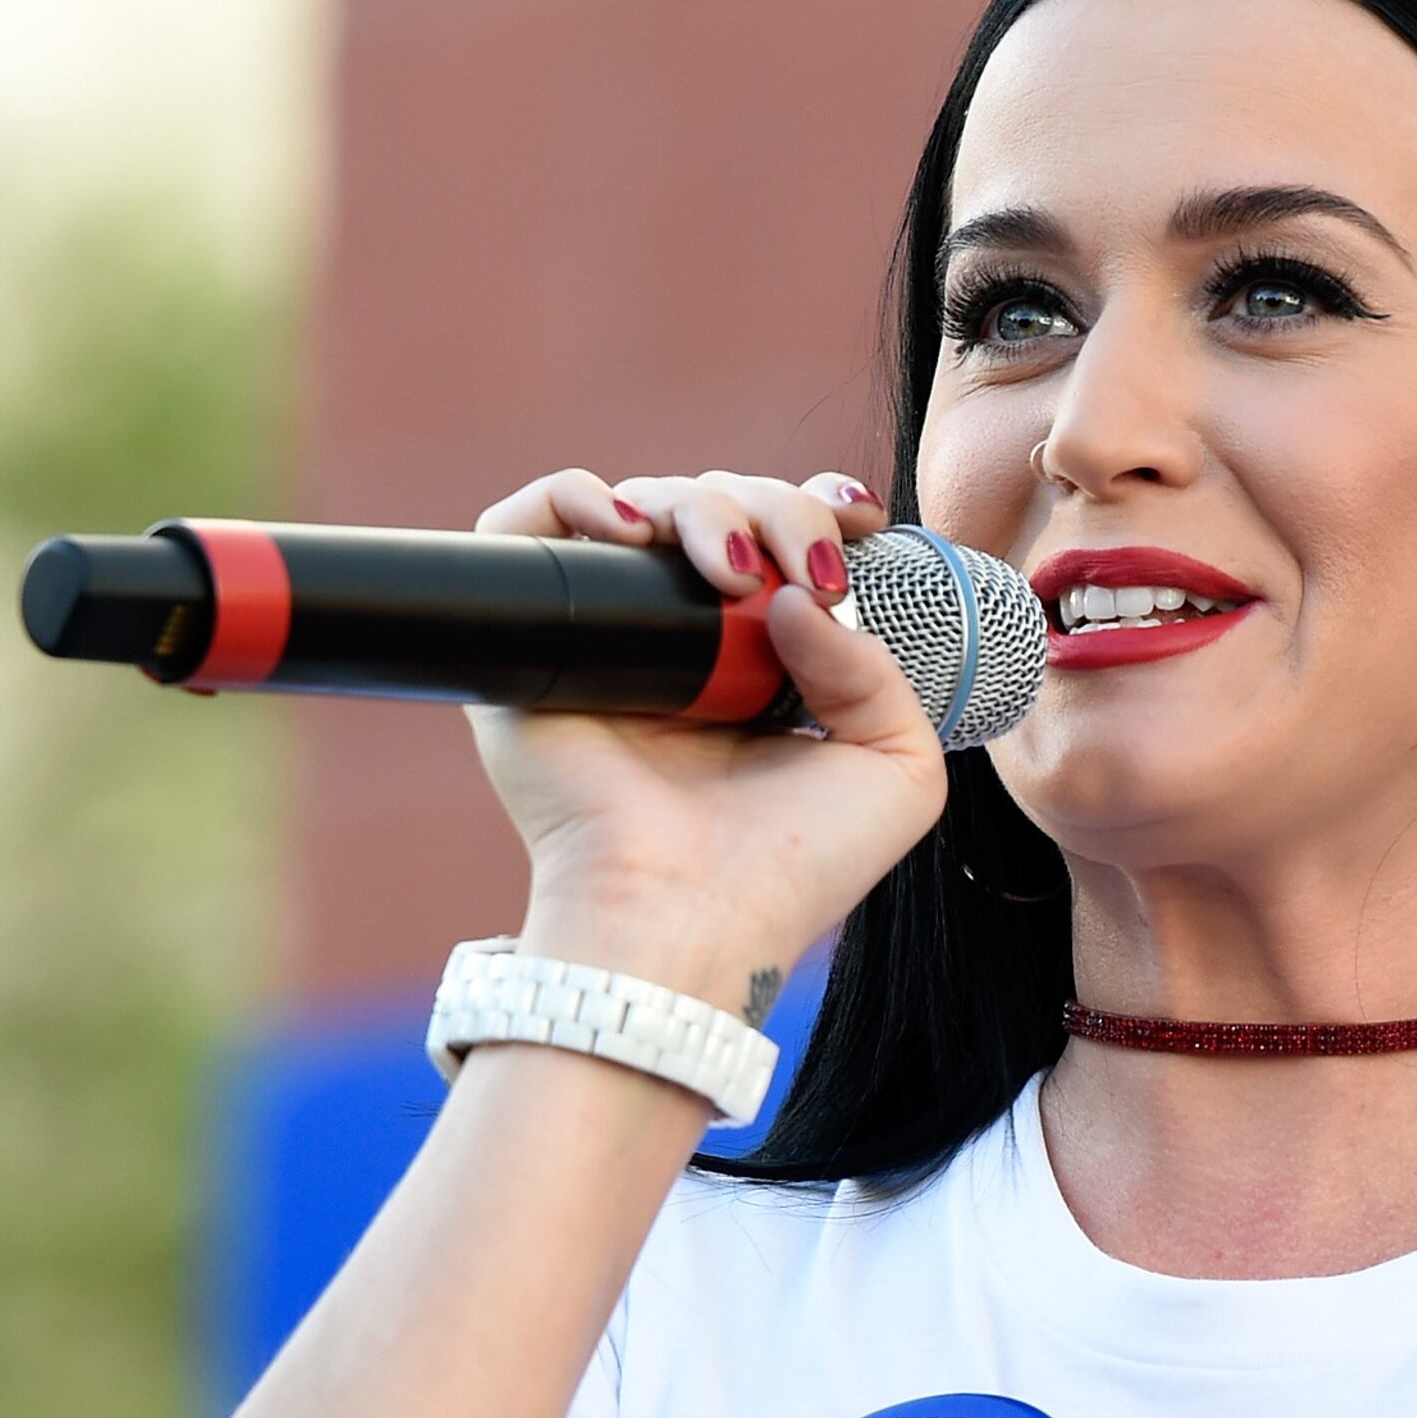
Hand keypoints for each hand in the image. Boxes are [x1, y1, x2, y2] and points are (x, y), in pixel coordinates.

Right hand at [465, 467, 941, 1007]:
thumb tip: (795, 595)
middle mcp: (683, 641)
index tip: (858, 520)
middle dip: (778, 512)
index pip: (782, 538)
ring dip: (703, 507)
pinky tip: (633, 532)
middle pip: (724, 506)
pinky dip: (574, 498)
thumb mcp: (894, 771)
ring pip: (644, 505)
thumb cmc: (789, 868)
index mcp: (762, 661)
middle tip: (805, 574)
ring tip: (732, 570)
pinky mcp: (532, 643)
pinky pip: (522, 524)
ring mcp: (608, 637)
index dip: (817, 506)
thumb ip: (879, 669)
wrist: (687, 919)